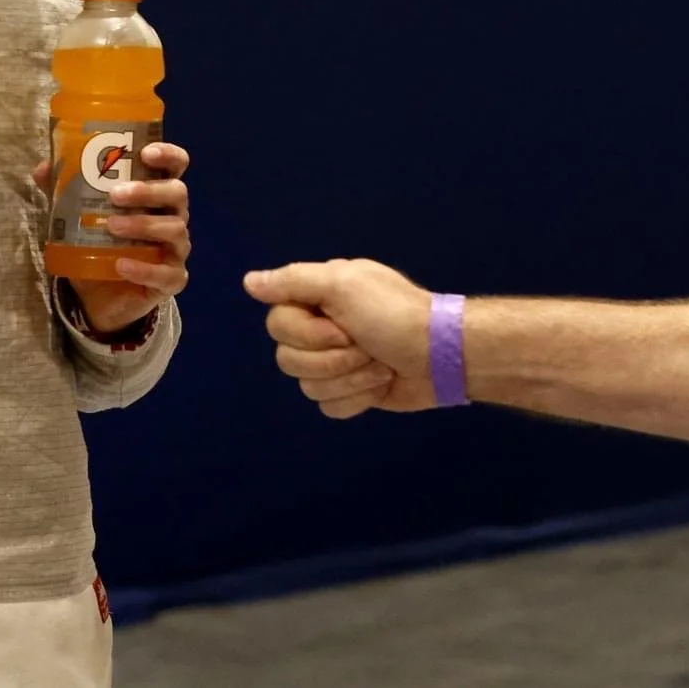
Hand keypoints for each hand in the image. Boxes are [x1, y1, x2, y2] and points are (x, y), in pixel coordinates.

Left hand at [33, 143, 191, 334]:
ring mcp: (175, 249)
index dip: (168, 155)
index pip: (175, 166)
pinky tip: (121, 265)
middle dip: (147, 191)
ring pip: (174, 230)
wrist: (98, 297)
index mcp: (156, 194)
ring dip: (143, 225)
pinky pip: (167, 273)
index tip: (145, 153)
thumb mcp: (77, 217)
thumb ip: (64, 192)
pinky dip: (144, 268)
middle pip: (177, 194)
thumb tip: (44, 168)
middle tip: (115, 194)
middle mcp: (172, 217)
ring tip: (111, 227)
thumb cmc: (96, 246)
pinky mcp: (171, 280)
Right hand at [243, 259, 437, 417]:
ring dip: (349, 379)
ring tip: (379, 366)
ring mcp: (335, 363)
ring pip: (307, 386)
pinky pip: (327, 406)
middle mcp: (321, 329)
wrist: (440, 356)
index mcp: (318, 298)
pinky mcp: (349, 392)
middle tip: (365, 347)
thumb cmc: (394, 315)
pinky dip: (356, 399)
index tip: (342, 328)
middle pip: (288, 359)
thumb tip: (248, 282)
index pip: (277, 323)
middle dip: (332, 360)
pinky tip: (379, 385)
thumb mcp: (344, 285)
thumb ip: (293, 281)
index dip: (307, 333)